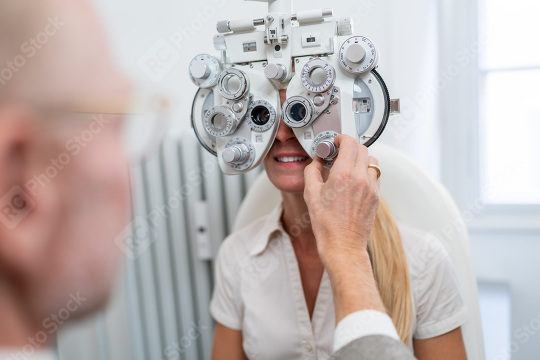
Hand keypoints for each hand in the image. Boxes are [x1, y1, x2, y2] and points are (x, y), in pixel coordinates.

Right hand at [303, 135, 380, 269]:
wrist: (342, 246)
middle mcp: (361, 179)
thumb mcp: (311, 194)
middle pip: (362, 149)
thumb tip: (317, 160)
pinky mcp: (376, 197)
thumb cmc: (327, 225)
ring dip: (360, 159)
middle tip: (338, 154)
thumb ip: (312, 171)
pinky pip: (375, 176)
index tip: (335, 142)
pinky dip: (366, 172)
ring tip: (347, 167)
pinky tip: (354, 181)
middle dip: (349, 147)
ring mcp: (371, 188)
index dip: (341, 138)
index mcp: (344, 175)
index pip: (350, 143)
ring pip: (371, 161)